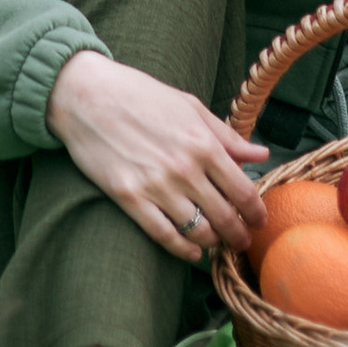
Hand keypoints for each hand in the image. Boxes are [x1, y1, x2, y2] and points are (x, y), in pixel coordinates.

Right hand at [45, 48, 267, 262]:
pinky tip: (190, 251)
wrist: (87, 96)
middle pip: (225, 217)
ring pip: (198, 231)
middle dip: (239, 235)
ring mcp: (156, 185)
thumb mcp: (189, 106)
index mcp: (203, 143)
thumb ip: (226, 134)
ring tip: (215, 242)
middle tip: (241, 241)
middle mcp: (184, 168)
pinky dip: (182, 250)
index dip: (256, 213)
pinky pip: (164, 235)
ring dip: (213, 243)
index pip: (244, 191)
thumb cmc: (139, 95)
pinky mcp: (129, 198)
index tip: (259, 221)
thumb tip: (260, 153)